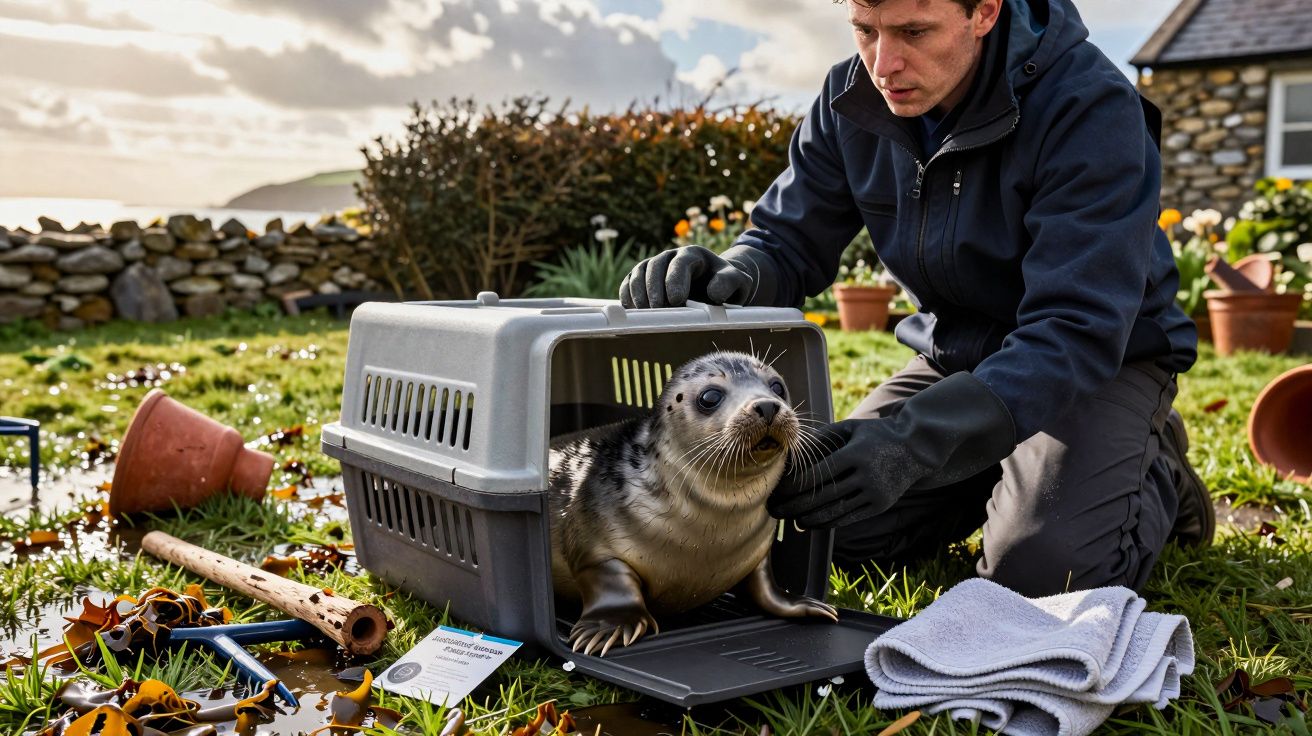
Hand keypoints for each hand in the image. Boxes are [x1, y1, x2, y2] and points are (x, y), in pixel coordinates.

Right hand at [619, 245, 752, 307]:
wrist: (715, 285)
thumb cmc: (727, 284)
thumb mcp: (739, 282)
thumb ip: (730, 283)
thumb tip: (712, 293)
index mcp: (693, 254)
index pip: (681, 262)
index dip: (675, 280)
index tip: (676, 300)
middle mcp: (671, 256)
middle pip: (655, 265)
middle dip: (654, 288)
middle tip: (657, 309)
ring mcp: (655, 266)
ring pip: (639, 272)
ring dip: (639, 292)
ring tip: (645, 313)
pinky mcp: (644, 278)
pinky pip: (630, 282)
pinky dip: (628, 295)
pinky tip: (633, 310)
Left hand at [769, 372, 1017, 528]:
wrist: (917, 447)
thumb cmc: (877, 434)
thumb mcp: (851, 428)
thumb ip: (824, 437)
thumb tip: (794, 448)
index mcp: (855, 454)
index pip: (818, 474)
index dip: (795, 485)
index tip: (777, 490)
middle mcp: (866, 475)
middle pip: (822, 496)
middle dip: (794, 505)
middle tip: (774, 510)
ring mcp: (875, 492)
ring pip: (834, 511)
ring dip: (807, 518)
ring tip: (789, 519)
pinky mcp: (880, 505)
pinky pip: (848, 518)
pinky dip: (827, 522)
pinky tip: (810, 523)